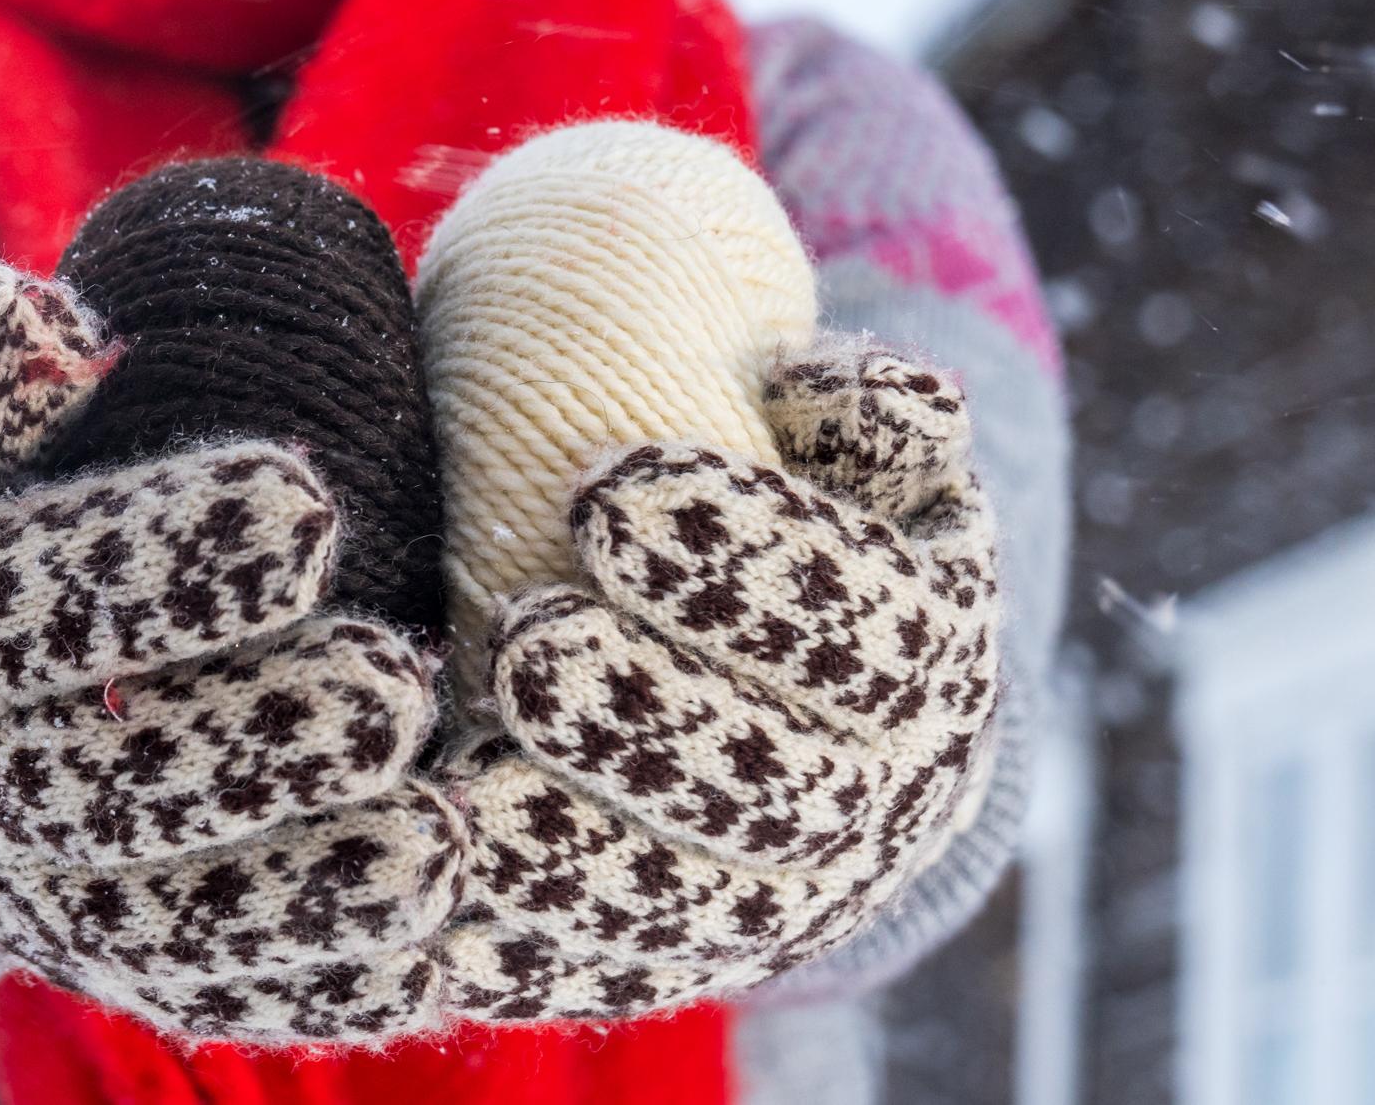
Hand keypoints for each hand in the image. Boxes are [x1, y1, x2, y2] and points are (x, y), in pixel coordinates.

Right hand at [0, 251, 458, 1043]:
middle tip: (397, 680)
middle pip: (106, 781)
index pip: (36, 593)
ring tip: (446, 836)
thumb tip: (30, 310)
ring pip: (166, 921)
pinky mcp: (111, 974)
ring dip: (309, 890)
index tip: (305, 498)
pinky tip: (431, 952)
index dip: (164, 551)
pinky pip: (214, 999)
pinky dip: (317, 987)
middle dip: (257, 735)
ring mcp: (38, 895)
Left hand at [433, 334, 1001, 1022]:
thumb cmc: (787, 511)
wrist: (793, 684)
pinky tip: (439, 891)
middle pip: (787, 791)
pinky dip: (524, 950)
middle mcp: (887, 801)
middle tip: (529, 636)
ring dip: (579, 853)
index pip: (873, 626)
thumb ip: (858, 410)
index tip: (607, 486)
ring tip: (468, 781)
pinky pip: (606, 976)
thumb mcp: (839, 442)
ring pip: (698, 909)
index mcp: (935, 657)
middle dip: (652, 716)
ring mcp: (791, 902)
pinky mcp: (686, 963)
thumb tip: (875, 398)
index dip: (749, 560)